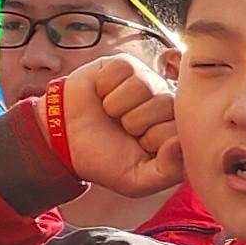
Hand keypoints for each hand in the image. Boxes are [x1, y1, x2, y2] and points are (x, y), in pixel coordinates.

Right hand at [51, 53, 180, 194]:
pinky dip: (104, 85)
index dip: (153, 139)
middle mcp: (167, 101)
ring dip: (117, 105)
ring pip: (143, 85)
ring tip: (112, 113)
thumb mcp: (137, 180)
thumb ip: (168, 171)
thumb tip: (181, 144)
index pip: (180, 127)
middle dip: (135, 122)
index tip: (138, 146)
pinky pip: (122, 69)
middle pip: (164, 104)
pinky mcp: (124, 65)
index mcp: (176, 128)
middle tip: (123, 128)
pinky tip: (102, 94)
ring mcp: (147, 80)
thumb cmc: (105, 161)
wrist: (64, 141)